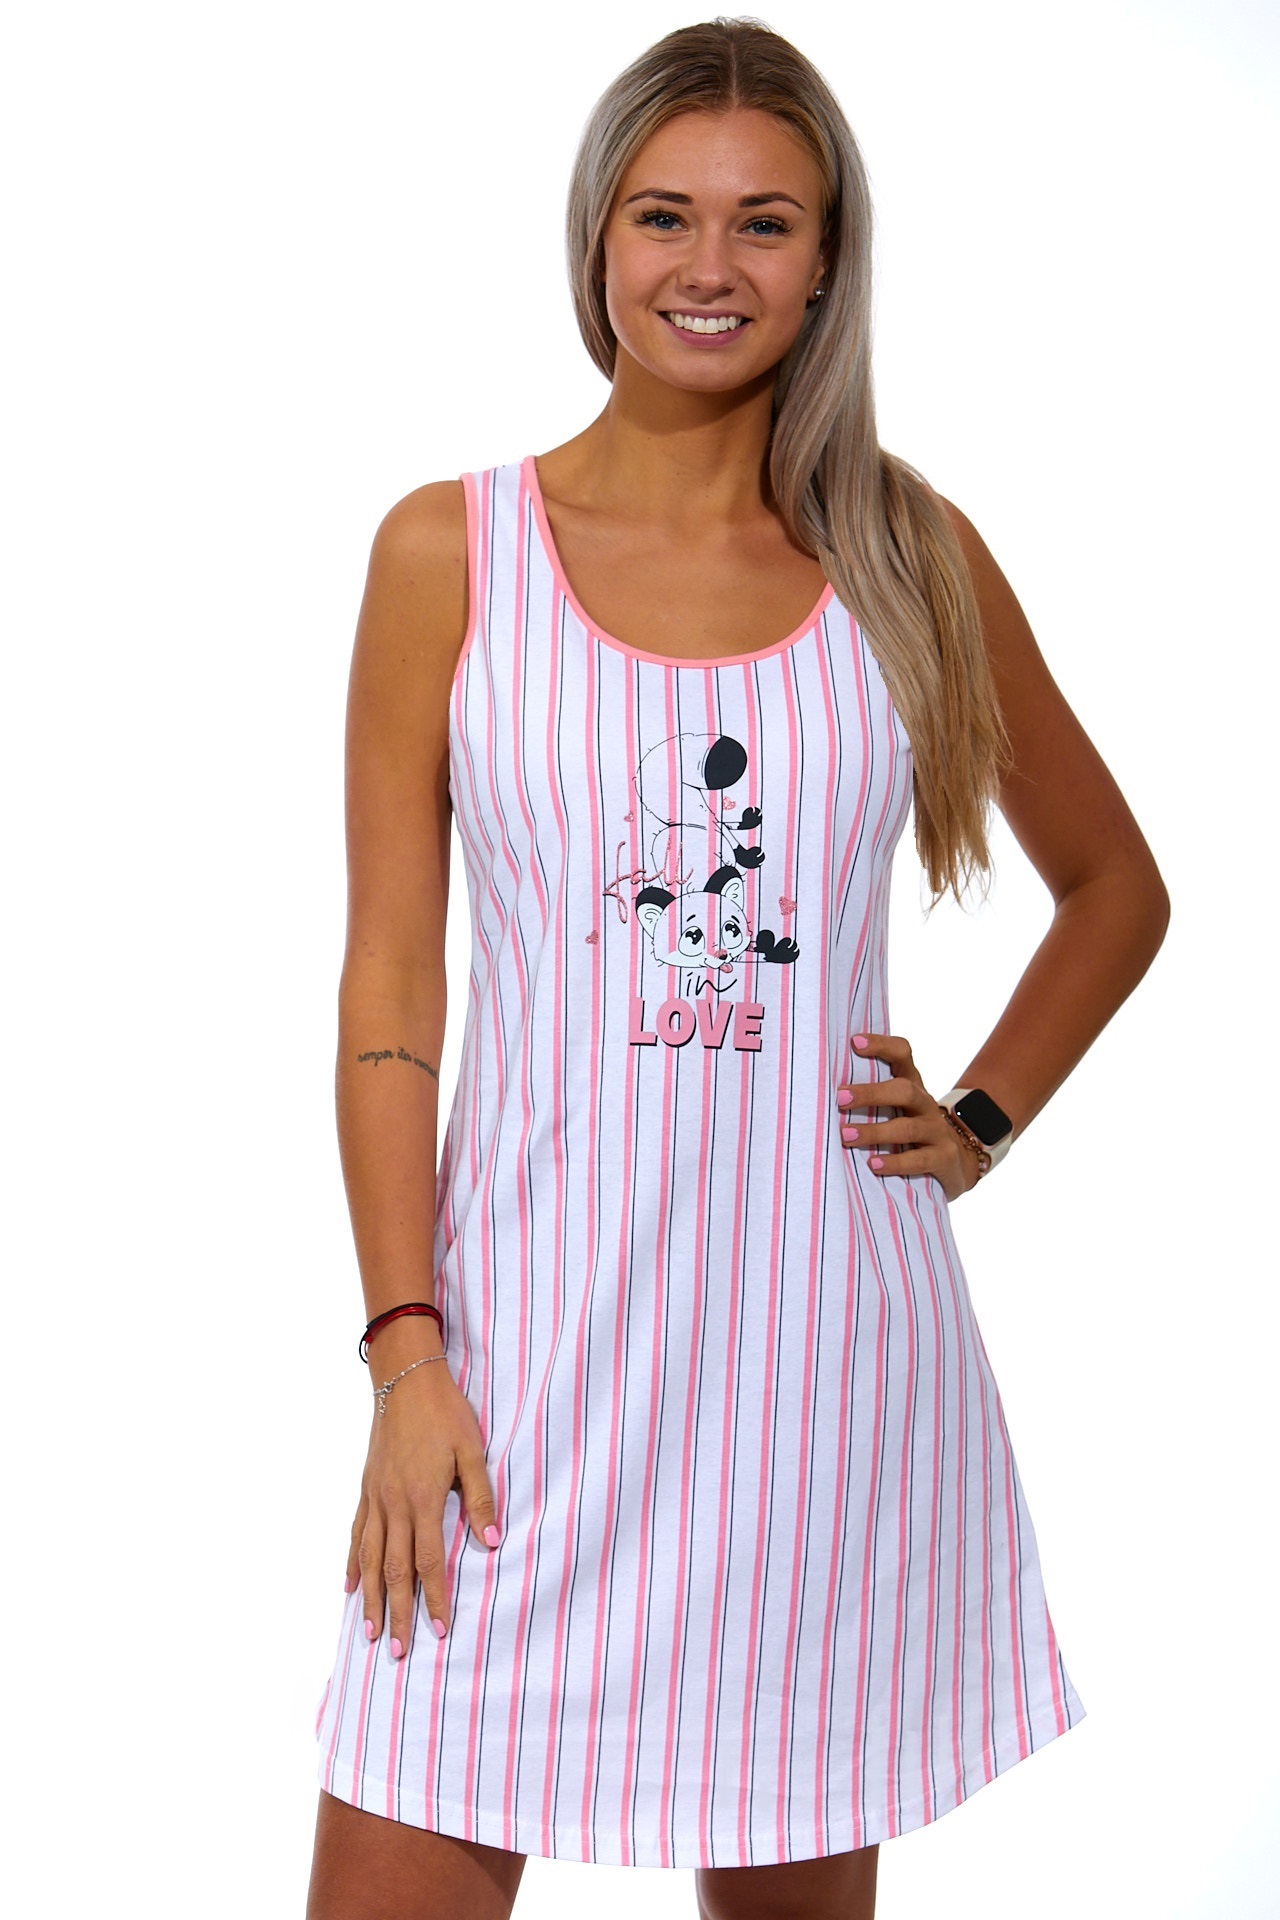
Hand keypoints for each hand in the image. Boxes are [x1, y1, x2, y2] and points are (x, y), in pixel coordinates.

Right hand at [344, 1344, 500, 1657]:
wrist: (405, 1380)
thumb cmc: (445, 1413)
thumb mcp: (472, 1450)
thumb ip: (481, 1496)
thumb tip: (492, 1539)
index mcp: (423, 1498)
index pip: (429, 1561)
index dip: (434, 1598)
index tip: (438, 1631)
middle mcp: (394, 1505)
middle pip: (394, 1571)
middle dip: (398, 1614)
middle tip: (398, 1653)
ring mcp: (375, 1498)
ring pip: (369, 1559)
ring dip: (371, 1600)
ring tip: (370, 1634)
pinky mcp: (366, 1489)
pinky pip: (356, 1534)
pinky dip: (352, 1564)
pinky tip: (350, 1588)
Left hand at [835, 1031, 982, 1201]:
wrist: (957, 1160)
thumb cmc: (911, 1130)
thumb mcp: (897, 1109)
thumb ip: (871, 1098)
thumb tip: (820, 1092)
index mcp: (912, 1085)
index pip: (902, 1054)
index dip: (882, 1045)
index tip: (855, 1042)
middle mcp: (925, 1104)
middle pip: (904, 1090)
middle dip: (871, 1093)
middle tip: (840, 1098)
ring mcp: (937, 1131)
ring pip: (907, 1128)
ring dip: (875, 1131)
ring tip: (846, 1135)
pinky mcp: (943, 1157)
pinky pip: (919, 1160)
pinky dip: (895, 1162)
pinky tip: (873, 1164)